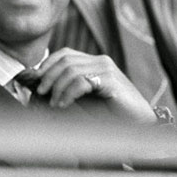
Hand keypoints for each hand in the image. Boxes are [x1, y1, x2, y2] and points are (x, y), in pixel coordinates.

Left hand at [33, 48, 156, 123]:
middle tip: (41, 93)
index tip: (36, 79)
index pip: (64, 53)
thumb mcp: (84, 97)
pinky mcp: (111, 81)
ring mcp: (107, 70)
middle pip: (65, 60)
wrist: (140, 123)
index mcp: (94, 62)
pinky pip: (82, 82)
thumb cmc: (111, 112)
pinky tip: (63, 104)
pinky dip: (68, 93)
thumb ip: (67, 88)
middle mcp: (100, 61)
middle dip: (48, 76)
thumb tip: (41, 87)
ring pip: (71, 70)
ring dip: (57, 87)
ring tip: (53, 103)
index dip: (47, 64)